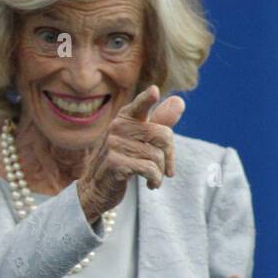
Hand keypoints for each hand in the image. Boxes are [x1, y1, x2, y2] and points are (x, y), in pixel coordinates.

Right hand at [77, 84, 183, 222]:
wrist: (98, 186)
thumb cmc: (125, 158)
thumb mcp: (142, 139)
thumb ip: (161, 121)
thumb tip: (179, 101)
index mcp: (126, 117)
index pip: (139, 106)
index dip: (147, 99)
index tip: (154, 91)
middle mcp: (118, 126)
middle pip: (163, 135)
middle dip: (170, 156)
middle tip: (166, 168)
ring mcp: (114, 144)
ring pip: (157, 156)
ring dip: (160, 172)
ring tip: (153, 178)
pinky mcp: (114, 162)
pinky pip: (149, 169)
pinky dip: (155, 180)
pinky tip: (150, 184)